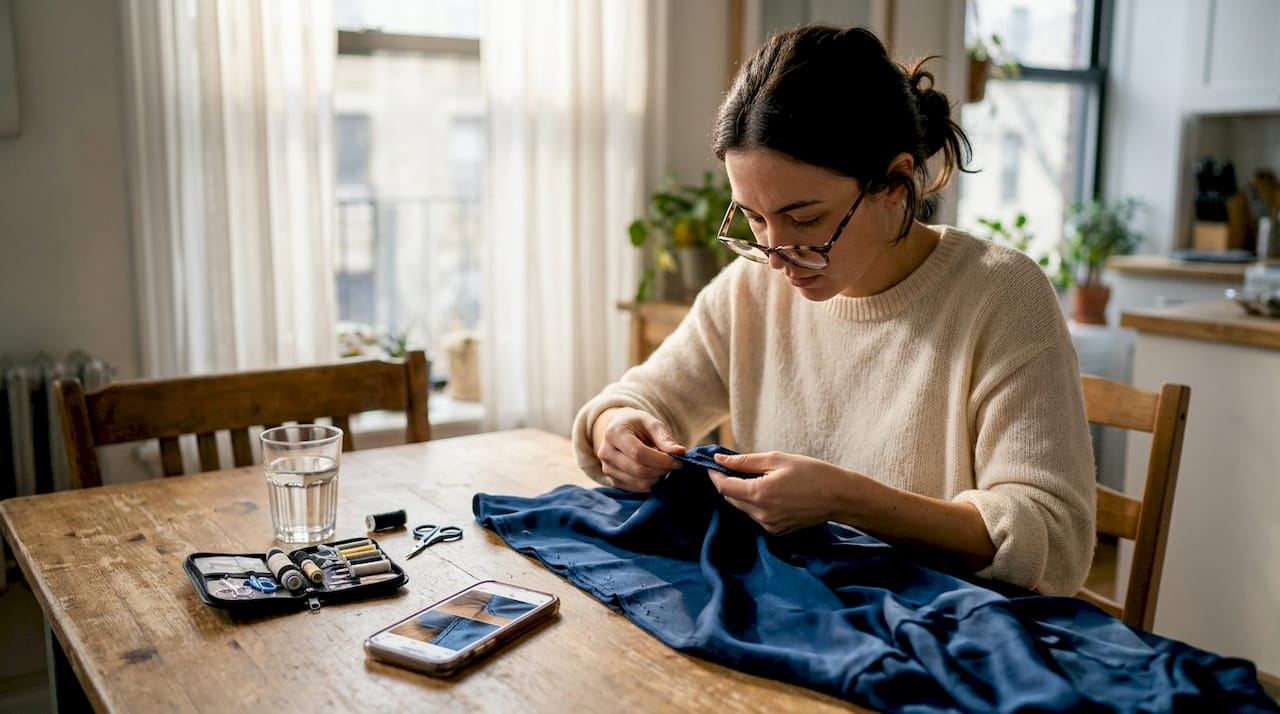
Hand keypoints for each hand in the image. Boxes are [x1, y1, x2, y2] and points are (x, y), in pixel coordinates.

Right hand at [592, 408, 684, 491]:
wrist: (618, 430)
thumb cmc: (637, 425)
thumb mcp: (651, 423)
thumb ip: (664, 437)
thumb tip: (679, 452)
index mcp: (614, 433)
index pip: (638, 453)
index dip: (661, 460)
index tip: (678, 460)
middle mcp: (606, 453)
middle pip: (639, 470)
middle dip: (662, 470)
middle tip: (674, 464)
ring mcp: (607, 469)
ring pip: (639, 483)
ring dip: (658, 477)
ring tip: (664, 466)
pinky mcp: (613, 481)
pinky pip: (637, 489)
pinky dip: (651, 483)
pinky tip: (655, 472)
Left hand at [708, 451, 862, 534]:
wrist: (839, 496)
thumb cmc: (811, 472)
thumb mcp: (777, 459)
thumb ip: (744, 461)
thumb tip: (719, 460)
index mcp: (759, 494)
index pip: (723, 486)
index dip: (715, 474)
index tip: (713, 464)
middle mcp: (761, 514)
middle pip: (730, 498)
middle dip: (728, 482)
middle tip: (736, 467)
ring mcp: (769, 525)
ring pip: (742, 507)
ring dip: (742, 493)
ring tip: (758, 478)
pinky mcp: (776, 531)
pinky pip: (756, 516)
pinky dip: (755, 503)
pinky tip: (770, 492)